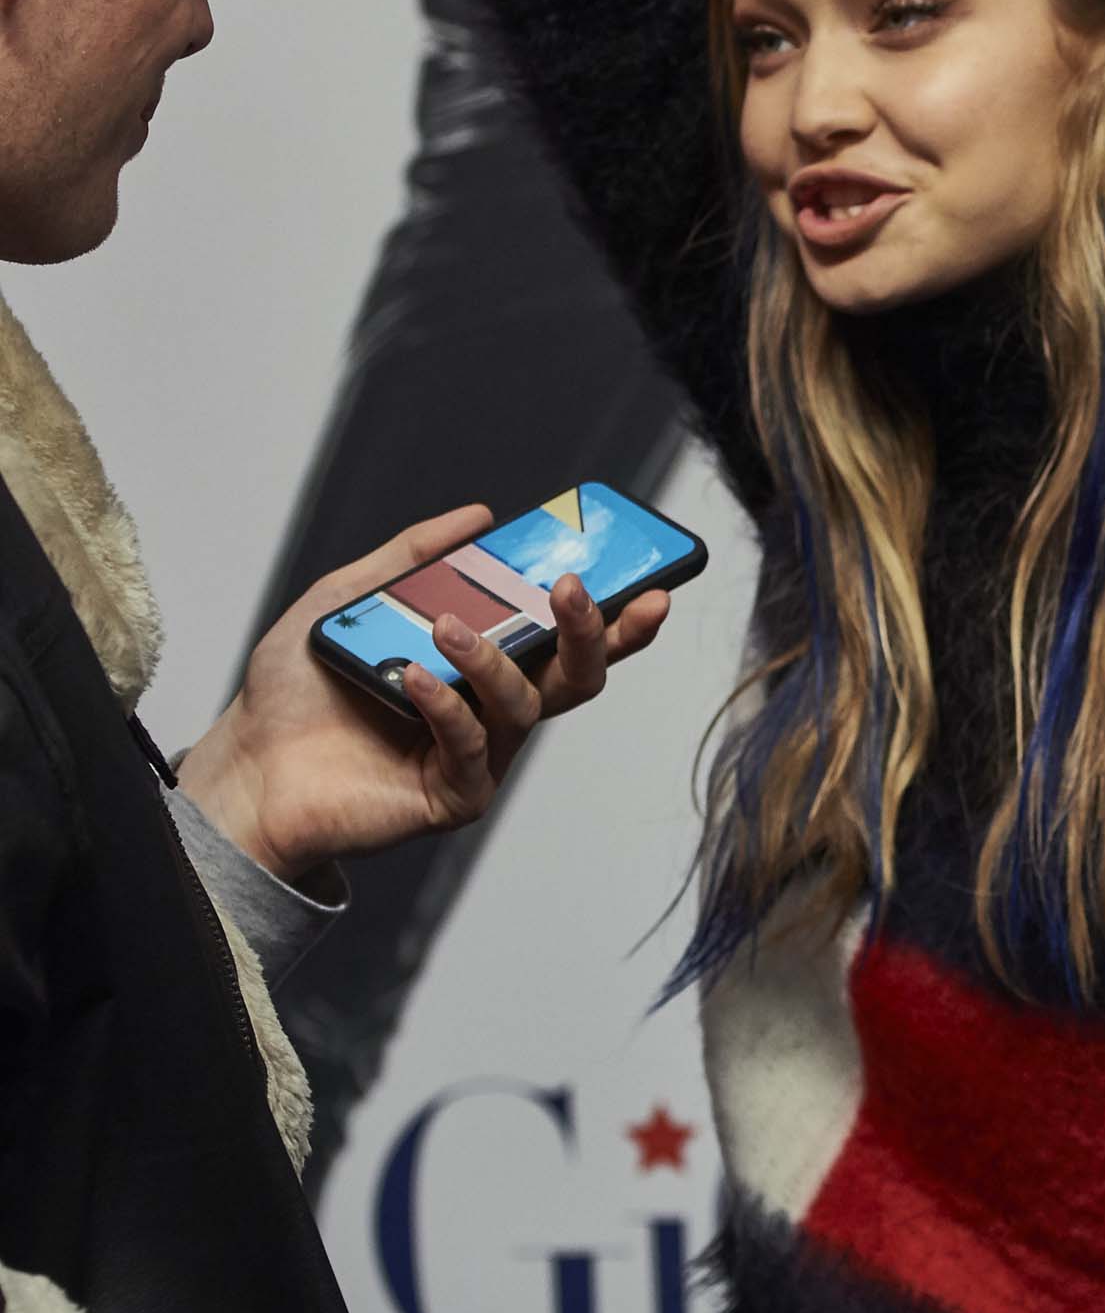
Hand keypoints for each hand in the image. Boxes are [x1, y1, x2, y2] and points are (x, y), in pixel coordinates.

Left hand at [175, 507, 671, 882]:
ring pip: (525, 705)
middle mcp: (492, 711)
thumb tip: (480, 515)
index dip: (615, 615)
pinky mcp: (451, 797)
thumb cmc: (298, 689)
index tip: (648, 579)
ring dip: (493, 658)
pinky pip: (471, 747)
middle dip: (593, 632)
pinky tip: (412, 678)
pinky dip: (447, 705)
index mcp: (484, 665)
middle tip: (575, 590)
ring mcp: (478, 757)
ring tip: (445, 627)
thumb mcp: (350, 597)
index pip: (565, 638)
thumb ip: (414, 556)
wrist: (248, 763)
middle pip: (577, 676)